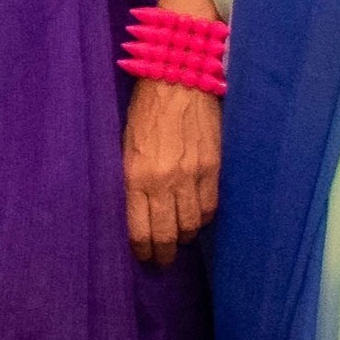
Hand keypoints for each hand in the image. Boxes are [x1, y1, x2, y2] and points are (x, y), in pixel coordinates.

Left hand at [123, 77, 220, 265]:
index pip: (140, 230)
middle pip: (168, 235)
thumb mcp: (126, 145)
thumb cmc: (145, 110)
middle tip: (162, 260)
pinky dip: (203, 219)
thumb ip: (133, 180)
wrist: (178, 79)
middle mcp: (165, 181)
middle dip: (164, 254)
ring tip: (179, 238)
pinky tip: (197, 218)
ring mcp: (192, 176)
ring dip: (184, 236)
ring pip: (191, 226)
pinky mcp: (213, 168)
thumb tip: (138, 211)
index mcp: (137, 176)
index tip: (144, 258)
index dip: (144, 252)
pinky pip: (211, 208)